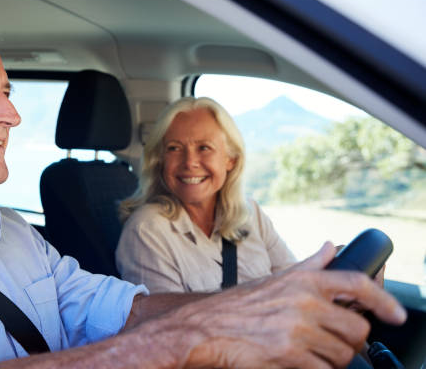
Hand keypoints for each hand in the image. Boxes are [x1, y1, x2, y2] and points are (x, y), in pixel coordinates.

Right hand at [163, 242, 405, 368]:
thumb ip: (309, 265)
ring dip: (332, 359)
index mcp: (304, 281)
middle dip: (351, 341)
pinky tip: (299, 363)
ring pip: (342, 354)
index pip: (356, 285)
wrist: (206, 327)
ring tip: (311, 353)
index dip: (383, 301)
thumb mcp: (276, 278)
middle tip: (335, 343)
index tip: (396, 315)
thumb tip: (331, 247)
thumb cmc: (239, 305)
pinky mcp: (289, 355)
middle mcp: (305, 302)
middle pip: (356, 328)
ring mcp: (298, 329)